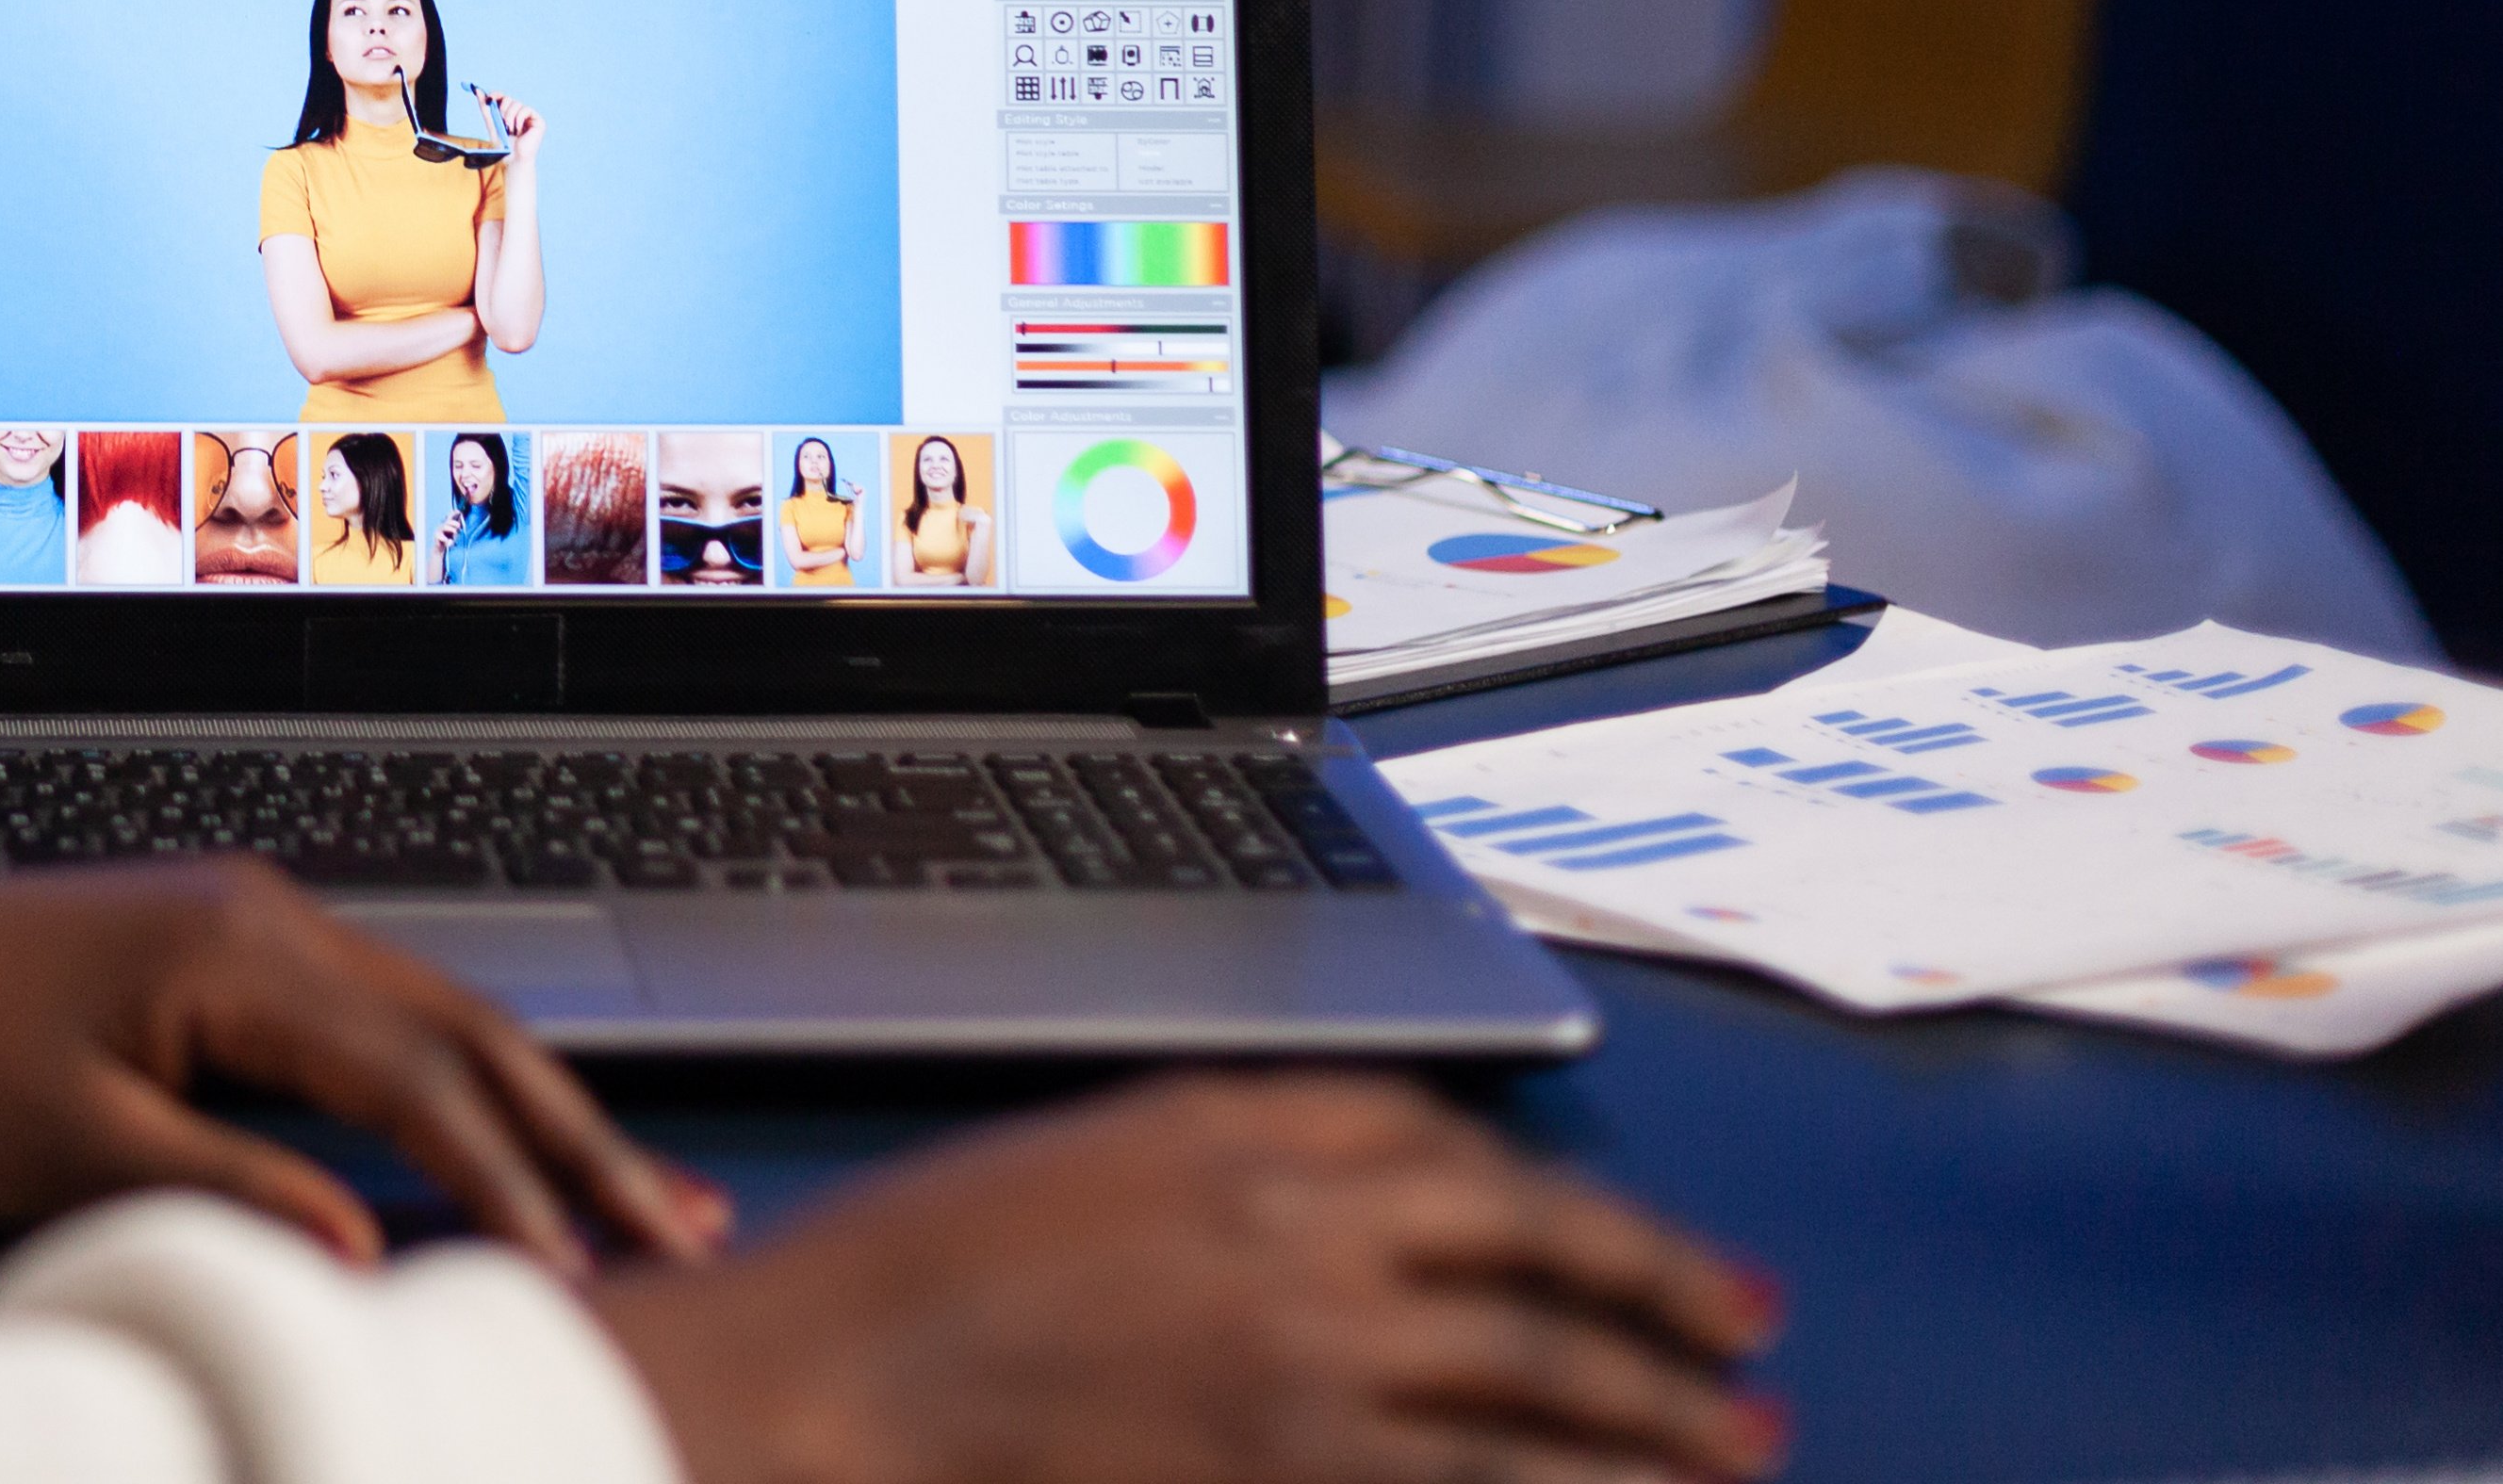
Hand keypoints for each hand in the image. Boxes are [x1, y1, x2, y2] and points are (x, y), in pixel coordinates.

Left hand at [0, 857, 728, 1274]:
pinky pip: (381, 1013)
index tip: (588, 1272)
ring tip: (640, 1193)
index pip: (418, 1080)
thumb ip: (228, 1195)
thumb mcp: (67, 1152)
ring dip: (537, 1106)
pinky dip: (461, 1080)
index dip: (512, 1183)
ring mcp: (253, 918)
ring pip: (438, 1015)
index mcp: (236, 954)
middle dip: (582, 1136)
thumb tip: (367, 1247)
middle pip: (467, 1028)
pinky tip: (508, 1130)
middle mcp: (268, 915)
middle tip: (691, 1227)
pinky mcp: (231, 943)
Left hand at [488, 89, 543, 165]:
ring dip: (510, 117)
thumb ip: (485, 108)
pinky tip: (519, 131)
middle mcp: (520, 112)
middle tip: (502, 124)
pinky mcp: (538, 120)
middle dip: (502, 110)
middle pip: (509, 98)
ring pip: (517, 103)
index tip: (489, 98)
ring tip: (510, 131)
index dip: (496, 95)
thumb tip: (477, 90)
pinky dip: (519, 119)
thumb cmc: (503, 145)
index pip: (503, 96)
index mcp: (509, 113)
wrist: (513, 159)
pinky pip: (526, 109)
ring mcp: (529, 116)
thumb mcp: (491, 123)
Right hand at [590, 1074, 1780, 1483]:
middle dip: (1662, 1298)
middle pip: (1531, 1251)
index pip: (1448, 1141)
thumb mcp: (1074, 1168)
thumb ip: (1220, 1173)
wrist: (824, 1393)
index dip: (1561, 1197)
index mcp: (1229, 1125)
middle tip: (1749, 1338)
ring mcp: (1303, 1363)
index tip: (1632, 1242)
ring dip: (1660, 1423)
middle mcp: (1292, 1228)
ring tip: (1745, 1448)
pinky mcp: (1289, 1473)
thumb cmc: (907, 1285)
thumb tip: (1360, 1214)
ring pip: (1540, 1388)